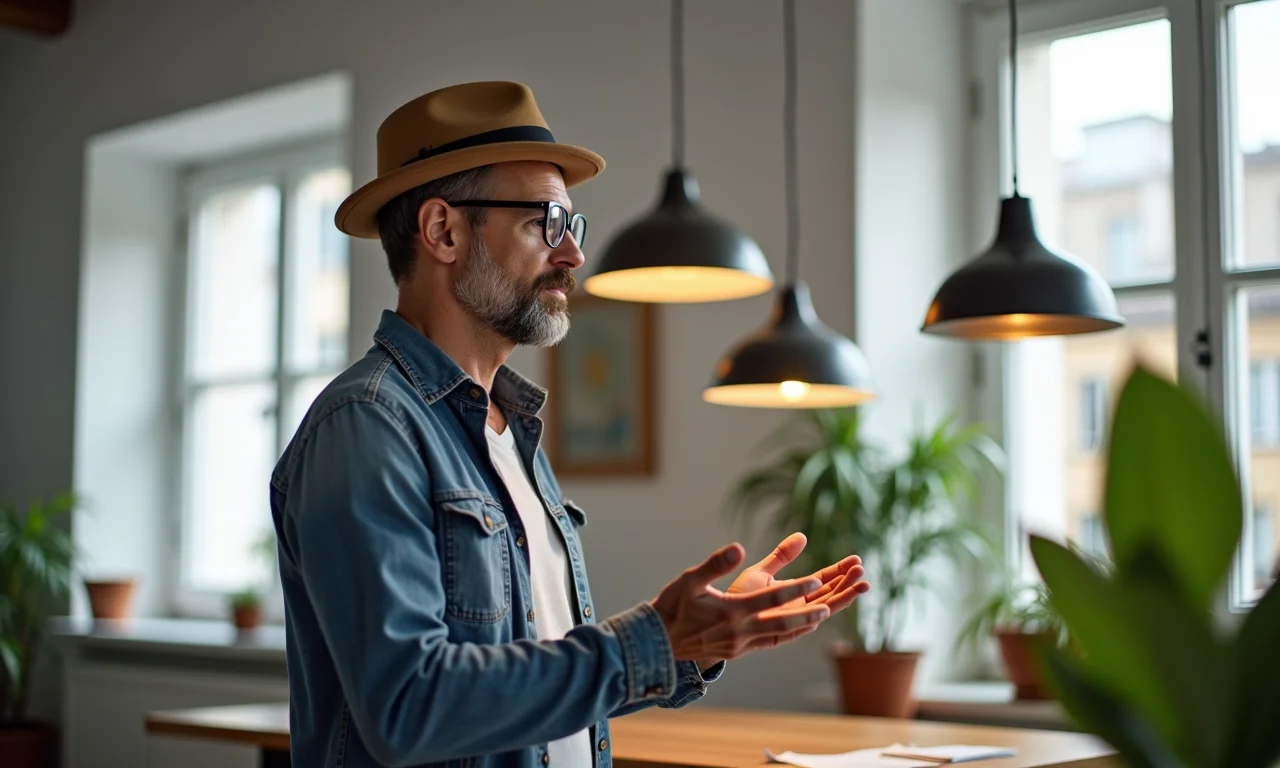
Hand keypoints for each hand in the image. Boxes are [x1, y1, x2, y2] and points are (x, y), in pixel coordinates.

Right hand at [649, 543, 829, 662]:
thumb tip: (738, 548)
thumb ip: (715, 564)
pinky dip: (790, 633)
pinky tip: (802, 627)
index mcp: (730, 611)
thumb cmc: (673, 606)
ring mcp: (741, 644)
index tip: (817, 580)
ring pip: (781, 635)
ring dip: (804, 624)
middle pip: (783, 622)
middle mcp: (740, 631)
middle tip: (832, 604)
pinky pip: (772, 642)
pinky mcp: (739, 651)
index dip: (795, 589)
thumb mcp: (690, 579)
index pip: (770, 598)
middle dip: (809, 612)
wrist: (659, 643)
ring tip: (825, 613)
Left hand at [722, 533, 869, 650]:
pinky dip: (816, 617)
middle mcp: (797, 607)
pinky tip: (830, 607)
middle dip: (846, 582)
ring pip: (822, 609)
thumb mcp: (762, 571)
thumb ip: (781, 556)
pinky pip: (804, 624)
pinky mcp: (782, 631)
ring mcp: (791, 620)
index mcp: (795, 592)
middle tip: (862, 569)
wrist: (715, 619)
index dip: (840, 571)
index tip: (856, 560)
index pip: (823, 580)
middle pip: (828, 594)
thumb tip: (802, 536)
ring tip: (860, 584)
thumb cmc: (738, 596)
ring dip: (840, 597)